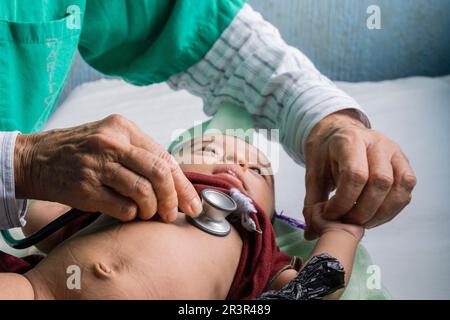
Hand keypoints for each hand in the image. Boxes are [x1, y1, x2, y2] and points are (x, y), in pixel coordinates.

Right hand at [14, 114, 202, 221]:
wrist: (35, 159)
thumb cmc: (80, 151)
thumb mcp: (110, 138)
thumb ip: (141, 154)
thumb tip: (176, 182)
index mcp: (123, 127)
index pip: (164, 158)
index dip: (182, 184)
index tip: (192, 203)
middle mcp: (111, 143)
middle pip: (159, 173)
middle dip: (172, 199)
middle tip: (173, 214)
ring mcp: (97, 165)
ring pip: (143, 192)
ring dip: (151, 209)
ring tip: (147, 213)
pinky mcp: (85, 188)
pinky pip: (123, 207)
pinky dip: (131, 215)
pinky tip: (127, 212)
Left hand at [303, 110, 415, 239]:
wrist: (337, 133)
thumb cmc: (325, 154)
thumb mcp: (313, 173)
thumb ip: (313, 202)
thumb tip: (311, 233)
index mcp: (350, 140)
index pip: (355, 174)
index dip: (343, 201)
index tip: (330, 214)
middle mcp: (377, 142)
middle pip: (381, 182)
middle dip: (362, 210)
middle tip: (346, 222)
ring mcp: (394, 151)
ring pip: (400, 187)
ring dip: (380, 212)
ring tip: (360, 221)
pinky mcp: (404, 163)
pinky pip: (406, 190)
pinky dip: (392, 209)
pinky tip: (373, 216)